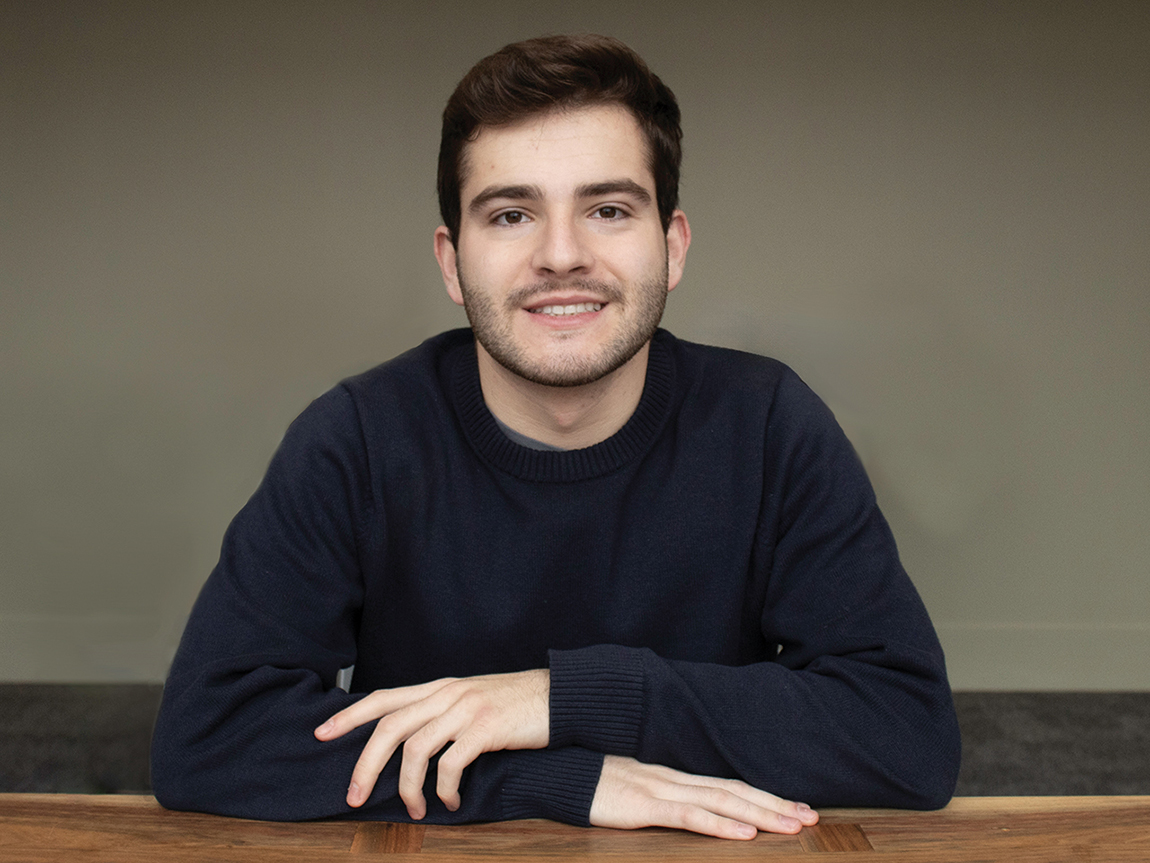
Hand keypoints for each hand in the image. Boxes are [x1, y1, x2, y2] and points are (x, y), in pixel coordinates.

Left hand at [314, 669, 548, 817]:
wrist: (560, 696)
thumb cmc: (516, 705)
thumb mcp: (473, 701)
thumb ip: (442, 714)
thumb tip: (411, 744)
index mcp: (440, 688)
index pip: (384, 698)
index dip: (350, 714)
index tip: (322, 732)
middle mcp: (448, 693)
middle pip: (390, 726)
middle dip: (365, 764)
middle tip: (353, 797)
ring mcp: (467, 709)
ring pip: (416, 748)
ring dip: (407, 787)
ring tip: (414, 809)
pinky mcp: (487, 728)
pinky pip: (451, 763)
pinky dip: (444, 789)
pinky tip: (451, 803)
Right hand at [589, 755, 817, 839]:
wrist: (553, 769)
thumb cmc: (587, 779)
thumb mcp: (628, 784)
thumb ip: (657, 792)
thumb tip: (684, 804)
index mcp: (672, 774)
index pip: (727, 783)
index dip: (763, 794)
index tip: (795, 805)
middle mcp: (673, 778)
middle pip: (734, 790)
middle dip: (775, 804)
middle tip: (812, 816)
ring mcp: (659, 790)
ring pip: (722, 802)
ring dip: (762, 815)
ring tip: (793, 825)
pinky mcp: (643, 807)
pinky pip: (689, 816)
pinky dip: (721, 824)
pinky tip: (744, 834)